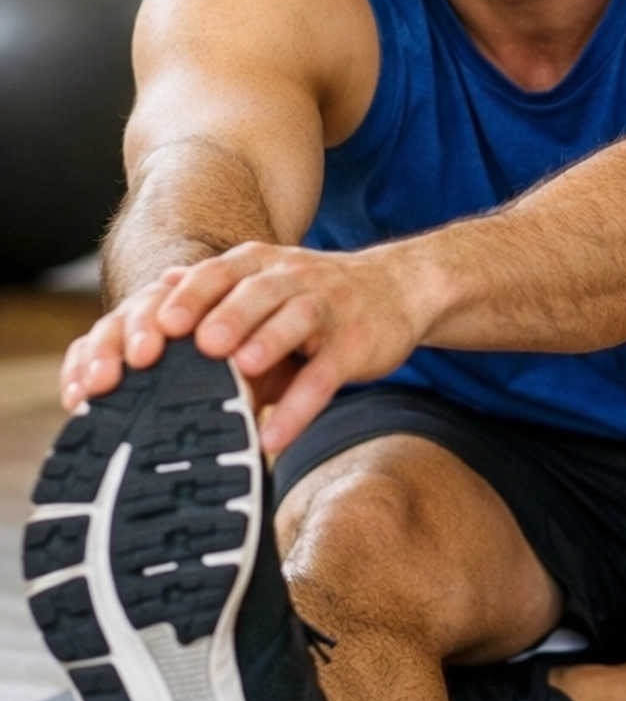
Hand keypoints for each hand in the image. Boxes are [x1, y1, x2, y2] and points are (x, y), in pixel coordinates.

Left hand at [62, 245, 427, 454]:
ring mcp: (329, 307)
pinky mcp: (356, 343)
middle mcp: (294, 278)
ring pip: (297, 319)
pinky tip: (277, 434)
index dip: (190, 297)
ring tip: (243, 370)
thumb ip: (213, 294)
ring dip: (269, 342)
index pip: (220, 273)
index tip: (158, 325)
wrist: (397, 289)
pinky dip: (302, 405)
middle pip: (257, 291)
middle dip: (229, 314)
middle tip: (201, 343)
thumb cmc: (315, 300)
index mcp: (262, 266)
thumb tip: (154, 294)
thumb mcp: (265, 287)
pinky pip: (327, 373)